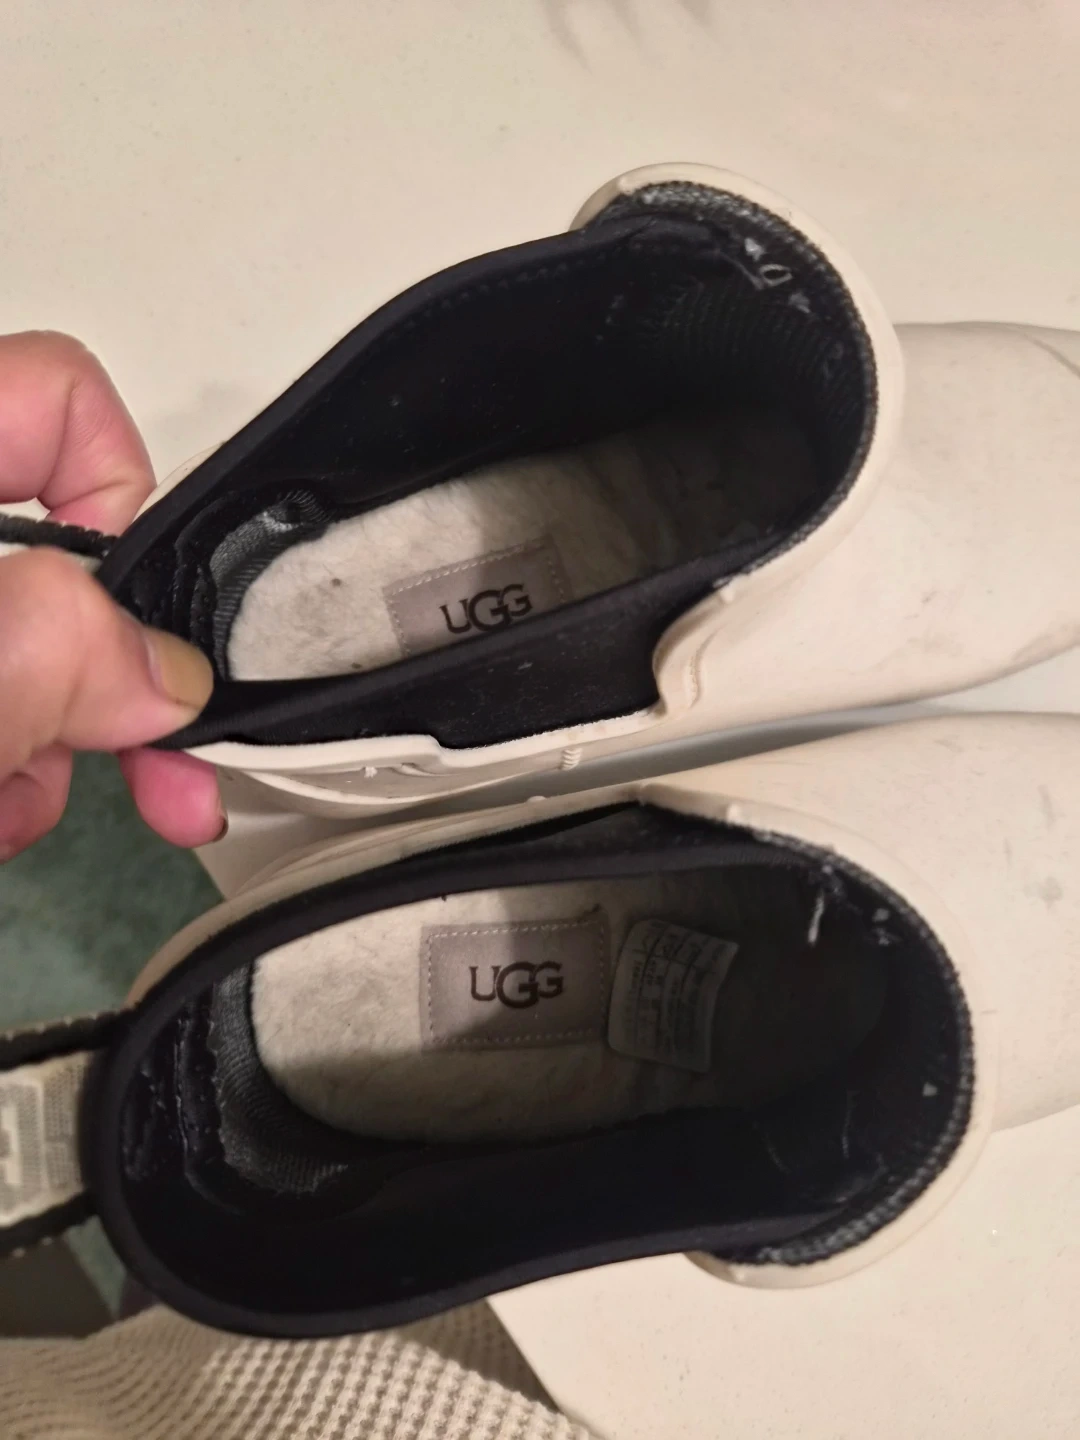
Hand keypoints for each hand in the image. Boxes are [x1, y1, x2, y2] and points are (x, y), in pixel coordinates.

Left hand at [0, 331, 223, 859]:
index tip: (148, 625)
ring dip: (51, 741)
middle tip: (166, 776)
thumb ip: (28, 661)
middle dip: (114, 675)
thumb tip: (156, 673)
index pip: (57, 401)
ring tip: (14, 816)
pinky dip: (2, 760)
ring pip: (24, 640)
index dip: (128, 502)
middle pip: (57, 552)